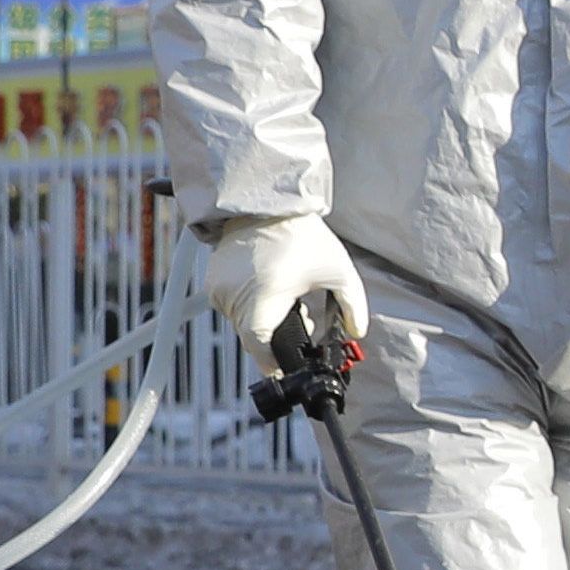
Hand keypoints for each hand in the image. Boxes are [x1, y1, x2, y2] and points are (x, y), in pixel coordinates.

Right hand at [203, 213, 362, 358]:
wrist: (266, 202)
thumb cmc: (301, 234)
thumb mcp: (338, 270)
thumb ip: (352, 305)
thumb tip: (356, 331)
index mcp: (262, 298)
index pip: (260, 349)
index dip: (274, 363)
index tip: (287, 367)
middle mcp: (235, 296)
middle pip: (252, 337)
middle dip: (276, 337)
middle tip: (301, 317)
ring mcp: (219, 288)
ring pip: (240, 322)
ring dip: (262, 319)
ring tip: (285, 295)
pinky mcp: (212, 278)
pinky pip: (230, 305)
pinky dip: (248, 304)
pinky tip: (268, 285)